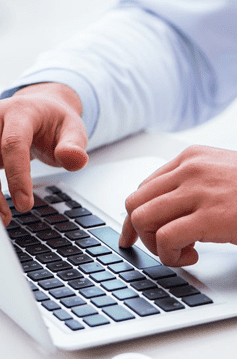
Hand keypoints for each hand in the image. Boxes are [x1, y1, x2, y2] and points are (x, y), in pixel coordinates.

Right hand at [0, 83, 88, 224]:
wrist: (42, 109)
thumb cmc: (57, 123)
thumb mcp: (74, 131)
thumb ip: (75, 147)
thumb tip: (76, 160)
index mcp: (21, 112)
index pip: (13, 144)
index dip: (17, 175)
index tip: (25, 204)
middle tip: (8, 217)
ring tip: (2, 218)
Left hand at [119, 145, 236, 266]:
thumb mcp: (227, 176)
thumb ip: (198, 186)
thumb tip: (175, 211)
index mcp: (192, 158)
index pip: (144, 188)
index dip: (138, 218)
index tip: (138, 236)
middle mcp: (190, 169)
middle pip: (136, 204)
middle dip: (141, 234)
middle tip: (163, 249)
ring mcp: (199, 191)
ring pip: (142, 219)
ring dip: (155, 246)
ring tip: (183, 253)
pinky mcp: (211, 217)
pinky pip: (165, 239)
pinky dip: (171, 256)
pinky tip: (194, 257)